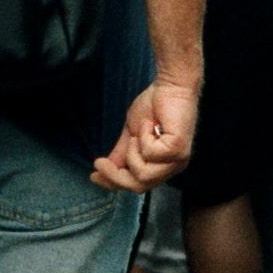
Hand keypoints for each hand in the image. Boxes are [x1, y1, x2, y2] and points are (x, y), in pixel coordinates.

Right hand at [91, 79, 197, 193]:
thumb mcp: (131, 134)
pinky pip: (150, 154)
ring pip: (143, 175)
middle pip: (139, 186)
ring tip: (137, 134)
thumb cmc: (155, 107)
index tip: (93, 175)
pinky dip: (144, 138)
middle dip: (115, 176)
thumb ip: (122, 154)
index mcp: (164, 166)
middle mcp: (173, 167)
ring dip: (132, 153)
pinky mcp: (178, 149)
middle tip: (99, 163)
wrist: (169, 86)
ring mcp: (178, 159)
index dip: (114, 184)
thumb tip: (103, 170)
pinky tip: (150, 125)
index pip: (138, 186)